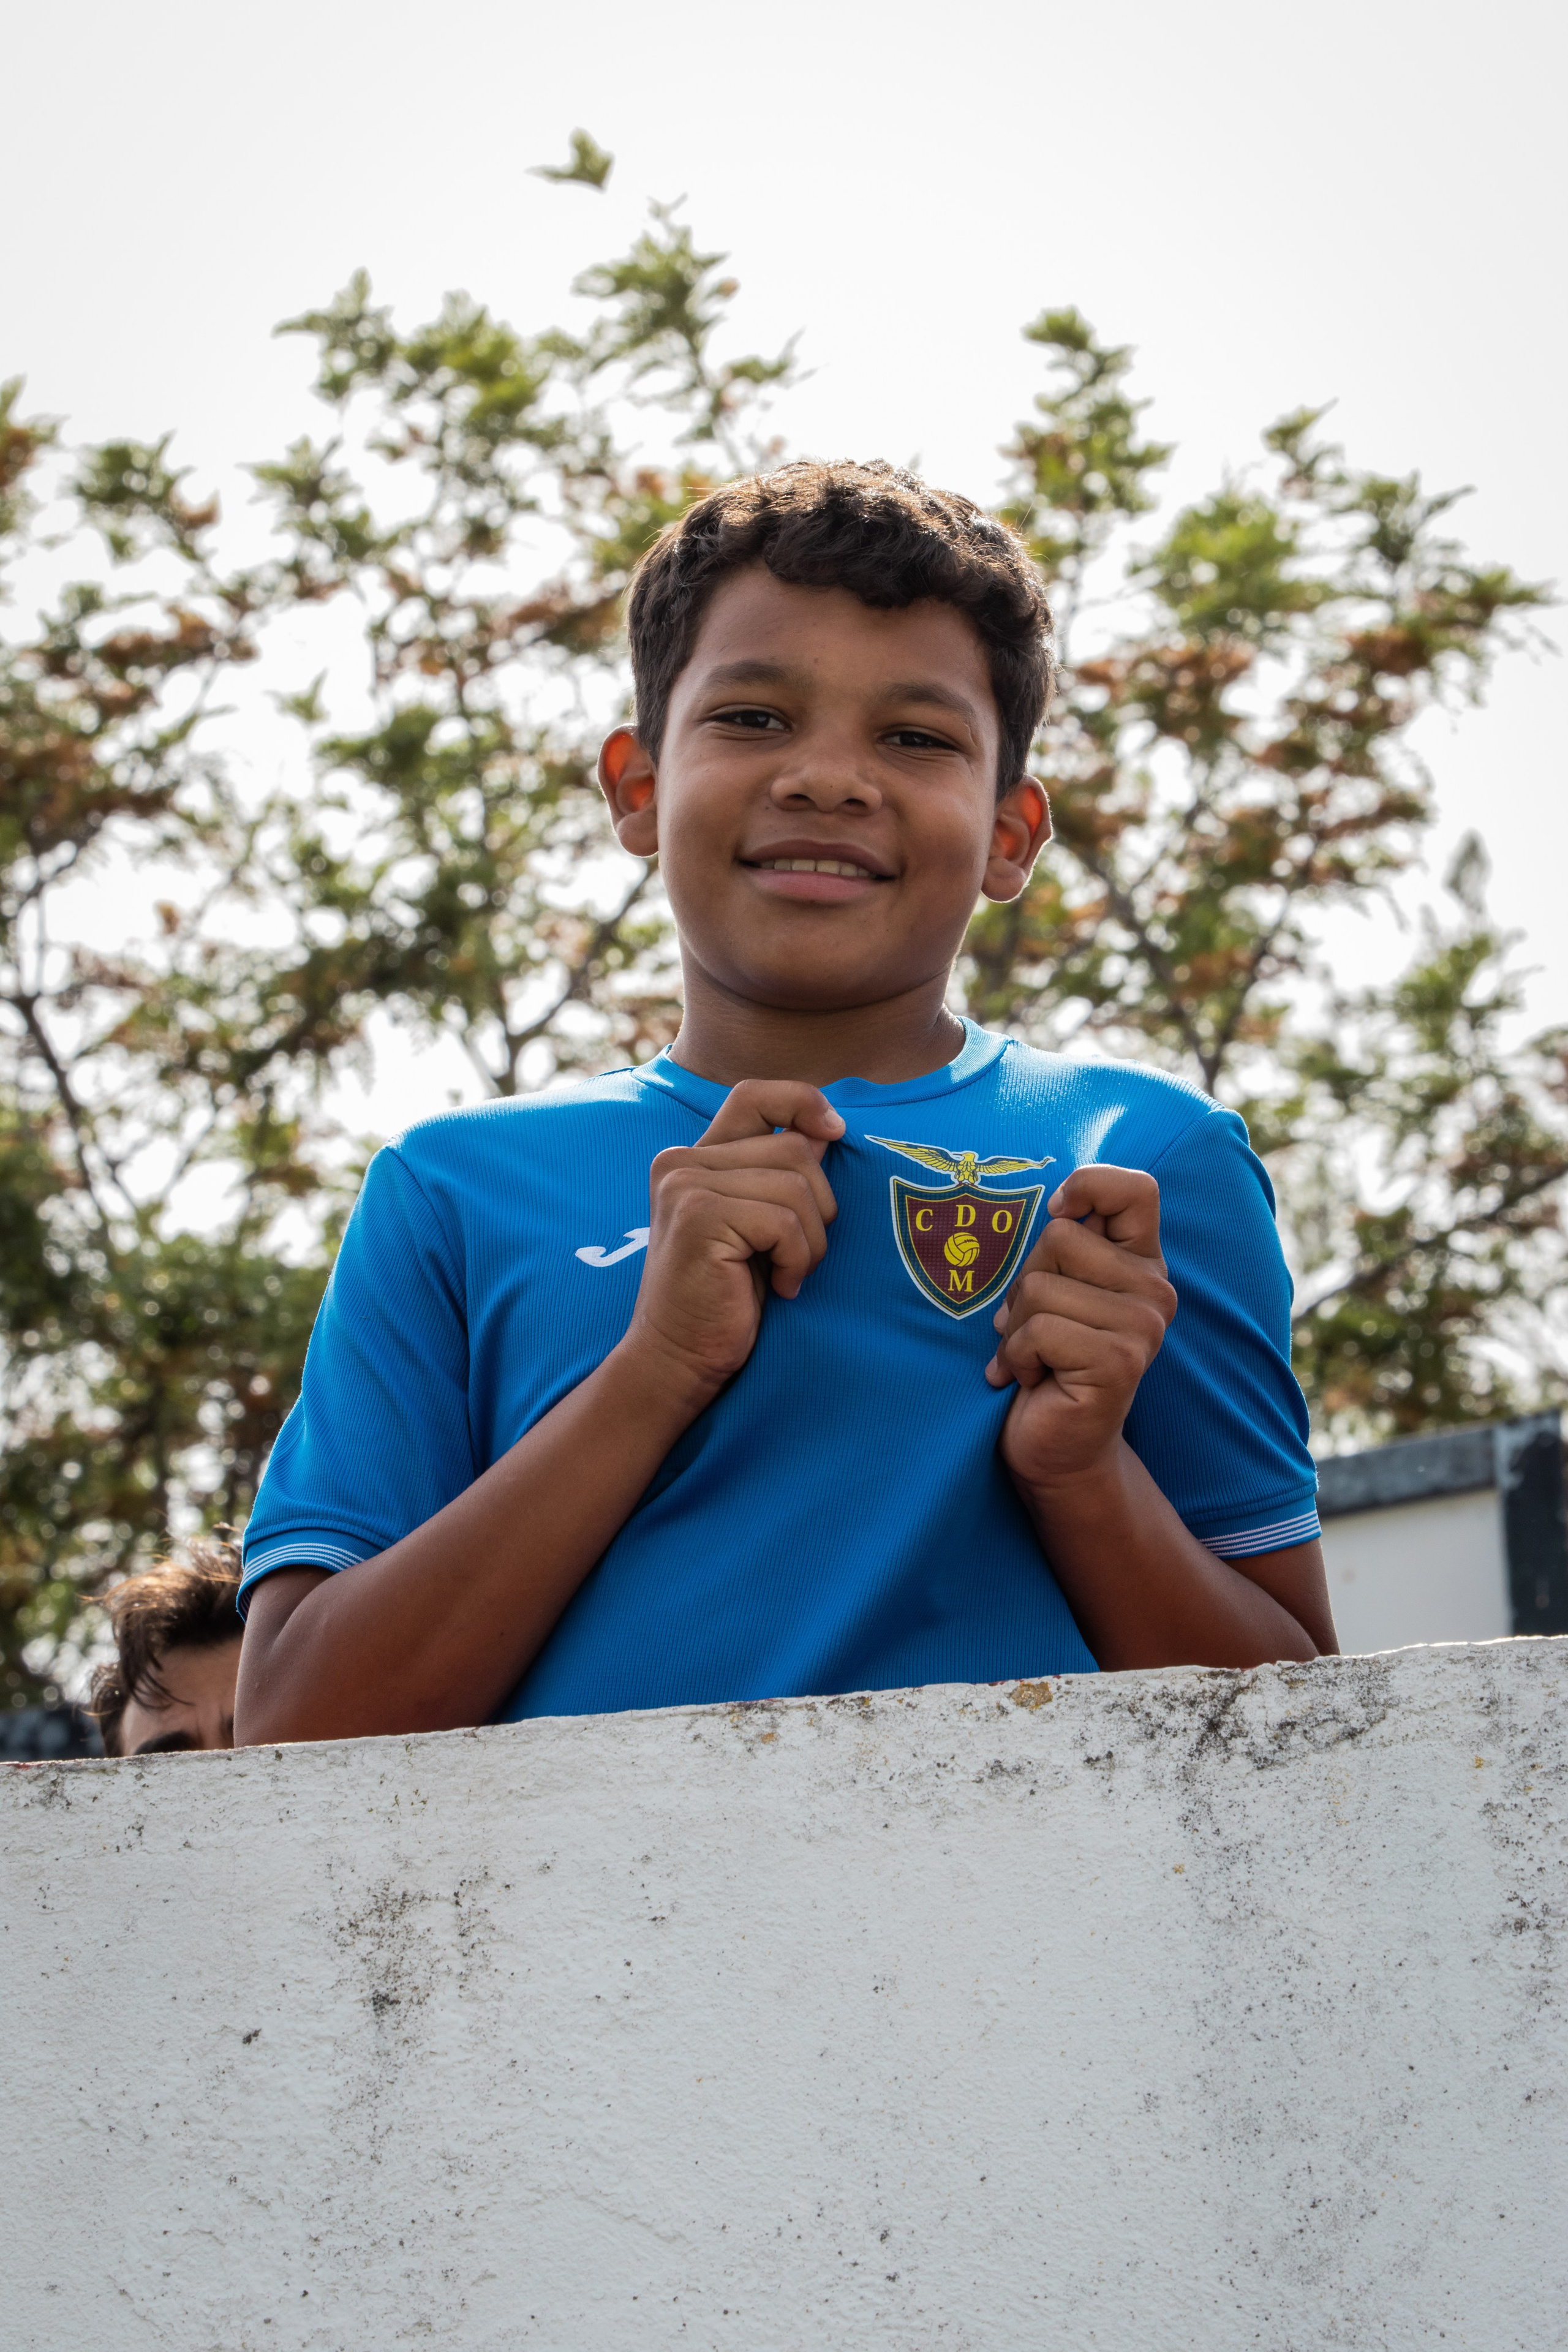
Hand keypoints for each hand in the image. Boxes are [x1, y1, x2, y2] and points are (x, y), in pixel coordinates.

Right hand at [621, 1079, 842, 1400]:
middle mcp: (681, 1161)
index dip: (803, 1102)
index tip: (835, 1133)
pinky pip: (785, 1220)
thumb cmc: (729, 1300)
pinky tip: (779, 1288)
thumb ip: (780, 1173)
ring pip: (796, 1184)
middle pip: (795, 1147)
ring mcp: (685, 1185)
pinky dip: (797, 1260)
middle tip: (796, 1256)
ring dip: (810, 1240)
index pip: (756, 1095)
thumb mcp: (760, 1226)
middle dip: (819, 1207)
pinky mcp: (698, 1216)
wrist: (680, 1360)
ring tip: (786, 1274)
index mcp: (694, 1158)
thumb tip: (826, 1128)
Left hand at [986, 1164, 1176, 1492]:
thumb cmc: (1044, 1362)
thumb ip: (1060, 1248)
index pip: (1134, 1189)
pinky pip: (1040, 1330)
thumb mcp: (1051, 1291)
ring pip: (1041, 1285)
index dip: (1087, 1186)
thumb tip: (1052, 1205)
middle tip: (1033, 1328)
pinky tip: (1032, 1380)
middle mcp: (1154, 1288)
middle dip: (1024, 1283)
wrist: (1054, 1448)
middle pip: (1060, 1236)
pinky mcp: (1121, 1361)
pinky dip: (1017, 1357)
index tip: (1058, 1215)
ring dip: (1016, 1328)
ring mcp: (1143, 1325)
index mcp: (1140, 1262)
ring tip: (1032, 1358)